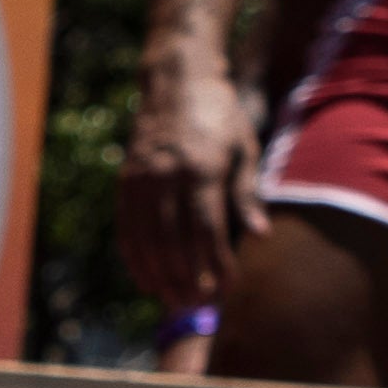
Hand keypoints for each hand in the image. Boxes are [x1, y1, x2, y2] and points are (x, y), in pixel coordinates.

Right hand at [111, 62, 261, 315]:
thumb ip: (247, 194)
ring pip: (148, 239)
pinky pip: (127, 227)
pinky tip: (144, 279)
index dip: (218, 262)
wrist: (176, 81)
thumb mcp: (244, 148)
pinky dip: (135, 256)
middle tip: (199, 305)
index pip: (208, 229)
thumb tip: (260, 236)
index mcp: (202, 168)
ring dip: (160, 275)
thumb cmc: (220, 115)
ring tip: (173, 301)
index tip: (228, 287)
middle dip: (188, 277)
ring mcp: (142, 178)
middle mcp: (168, 175)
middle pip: (175, 241)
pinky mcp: (126, 180)